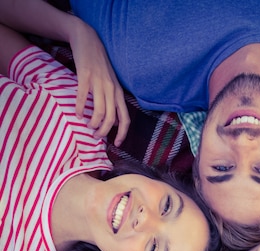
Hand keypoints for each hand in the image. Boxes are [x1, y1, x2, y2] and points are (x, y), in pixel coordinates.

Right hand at [69, 19, 129, 145]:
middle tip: (95, 136)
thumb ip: (113, 102)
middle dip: (103, 131)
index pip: (125, 118)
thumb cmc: (99, 65)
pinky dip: (79, 109)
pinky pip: (83, 97)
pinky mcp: (85, 76)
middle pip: (111, 118)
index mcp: (118, 93)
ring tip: (87, 126)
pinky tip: (77, 114)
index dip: (122, 134)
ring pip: (99, 111)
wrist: (88, 40)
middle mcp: (111, 89)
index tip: (117, 144)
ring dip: (93, 123)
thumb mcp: (110, 84)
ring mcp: (99, 82)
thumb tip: (114, 122)